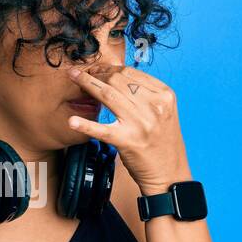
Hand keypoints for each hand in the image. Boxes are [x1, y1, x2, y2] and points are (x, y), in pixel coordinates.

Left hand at [66, 64, 191, 194]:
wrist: (170, 174)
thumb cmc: (163, 143)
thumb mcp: (164, 112)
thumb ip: (146, 94)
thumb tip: (118, 76)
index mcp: (164, 95)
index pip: (132, 72)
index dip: (109, 67)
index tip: (96, 68)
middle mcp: (155, 105)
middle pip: (118, 79)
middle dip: (96, 73)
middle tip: (81, 74)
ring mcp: (141, 123)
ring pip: (108, 94)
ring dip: (86, 84)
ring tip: (73, 78)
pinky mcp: (128, 141)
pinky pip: (102, 129)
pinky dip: (85, 125)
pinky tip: (72, 121)